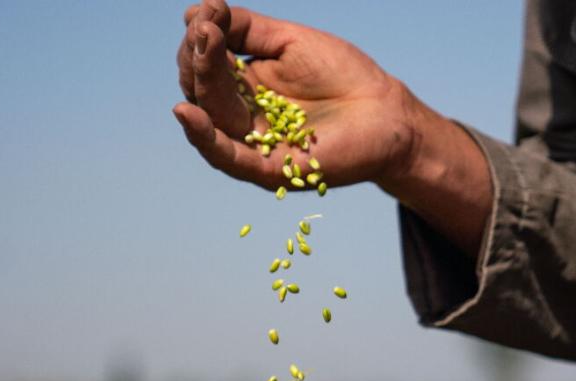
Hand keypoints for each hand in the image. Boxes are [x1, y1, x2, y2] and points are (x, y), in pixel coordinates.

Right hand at [173, 0, 492, 256]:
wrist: (386, 113)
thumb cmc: (343, 75)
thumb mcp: (288, 40)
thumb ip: (244, 28)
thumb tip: (195, 11)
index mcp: (244, 87)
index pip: (205, 66)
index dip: (200, 42)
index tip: (205, 15)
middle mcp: (241, 117)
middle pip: (203, 91)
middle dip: (198, 59)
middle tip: (206, 31)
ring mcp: (253, 144)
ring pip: (212, 119)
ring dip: (199, 86)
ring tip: (200, 51)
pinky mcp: (267, 170)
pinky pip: (227, 158)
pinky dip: (205, 138)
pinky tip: (189, 113)